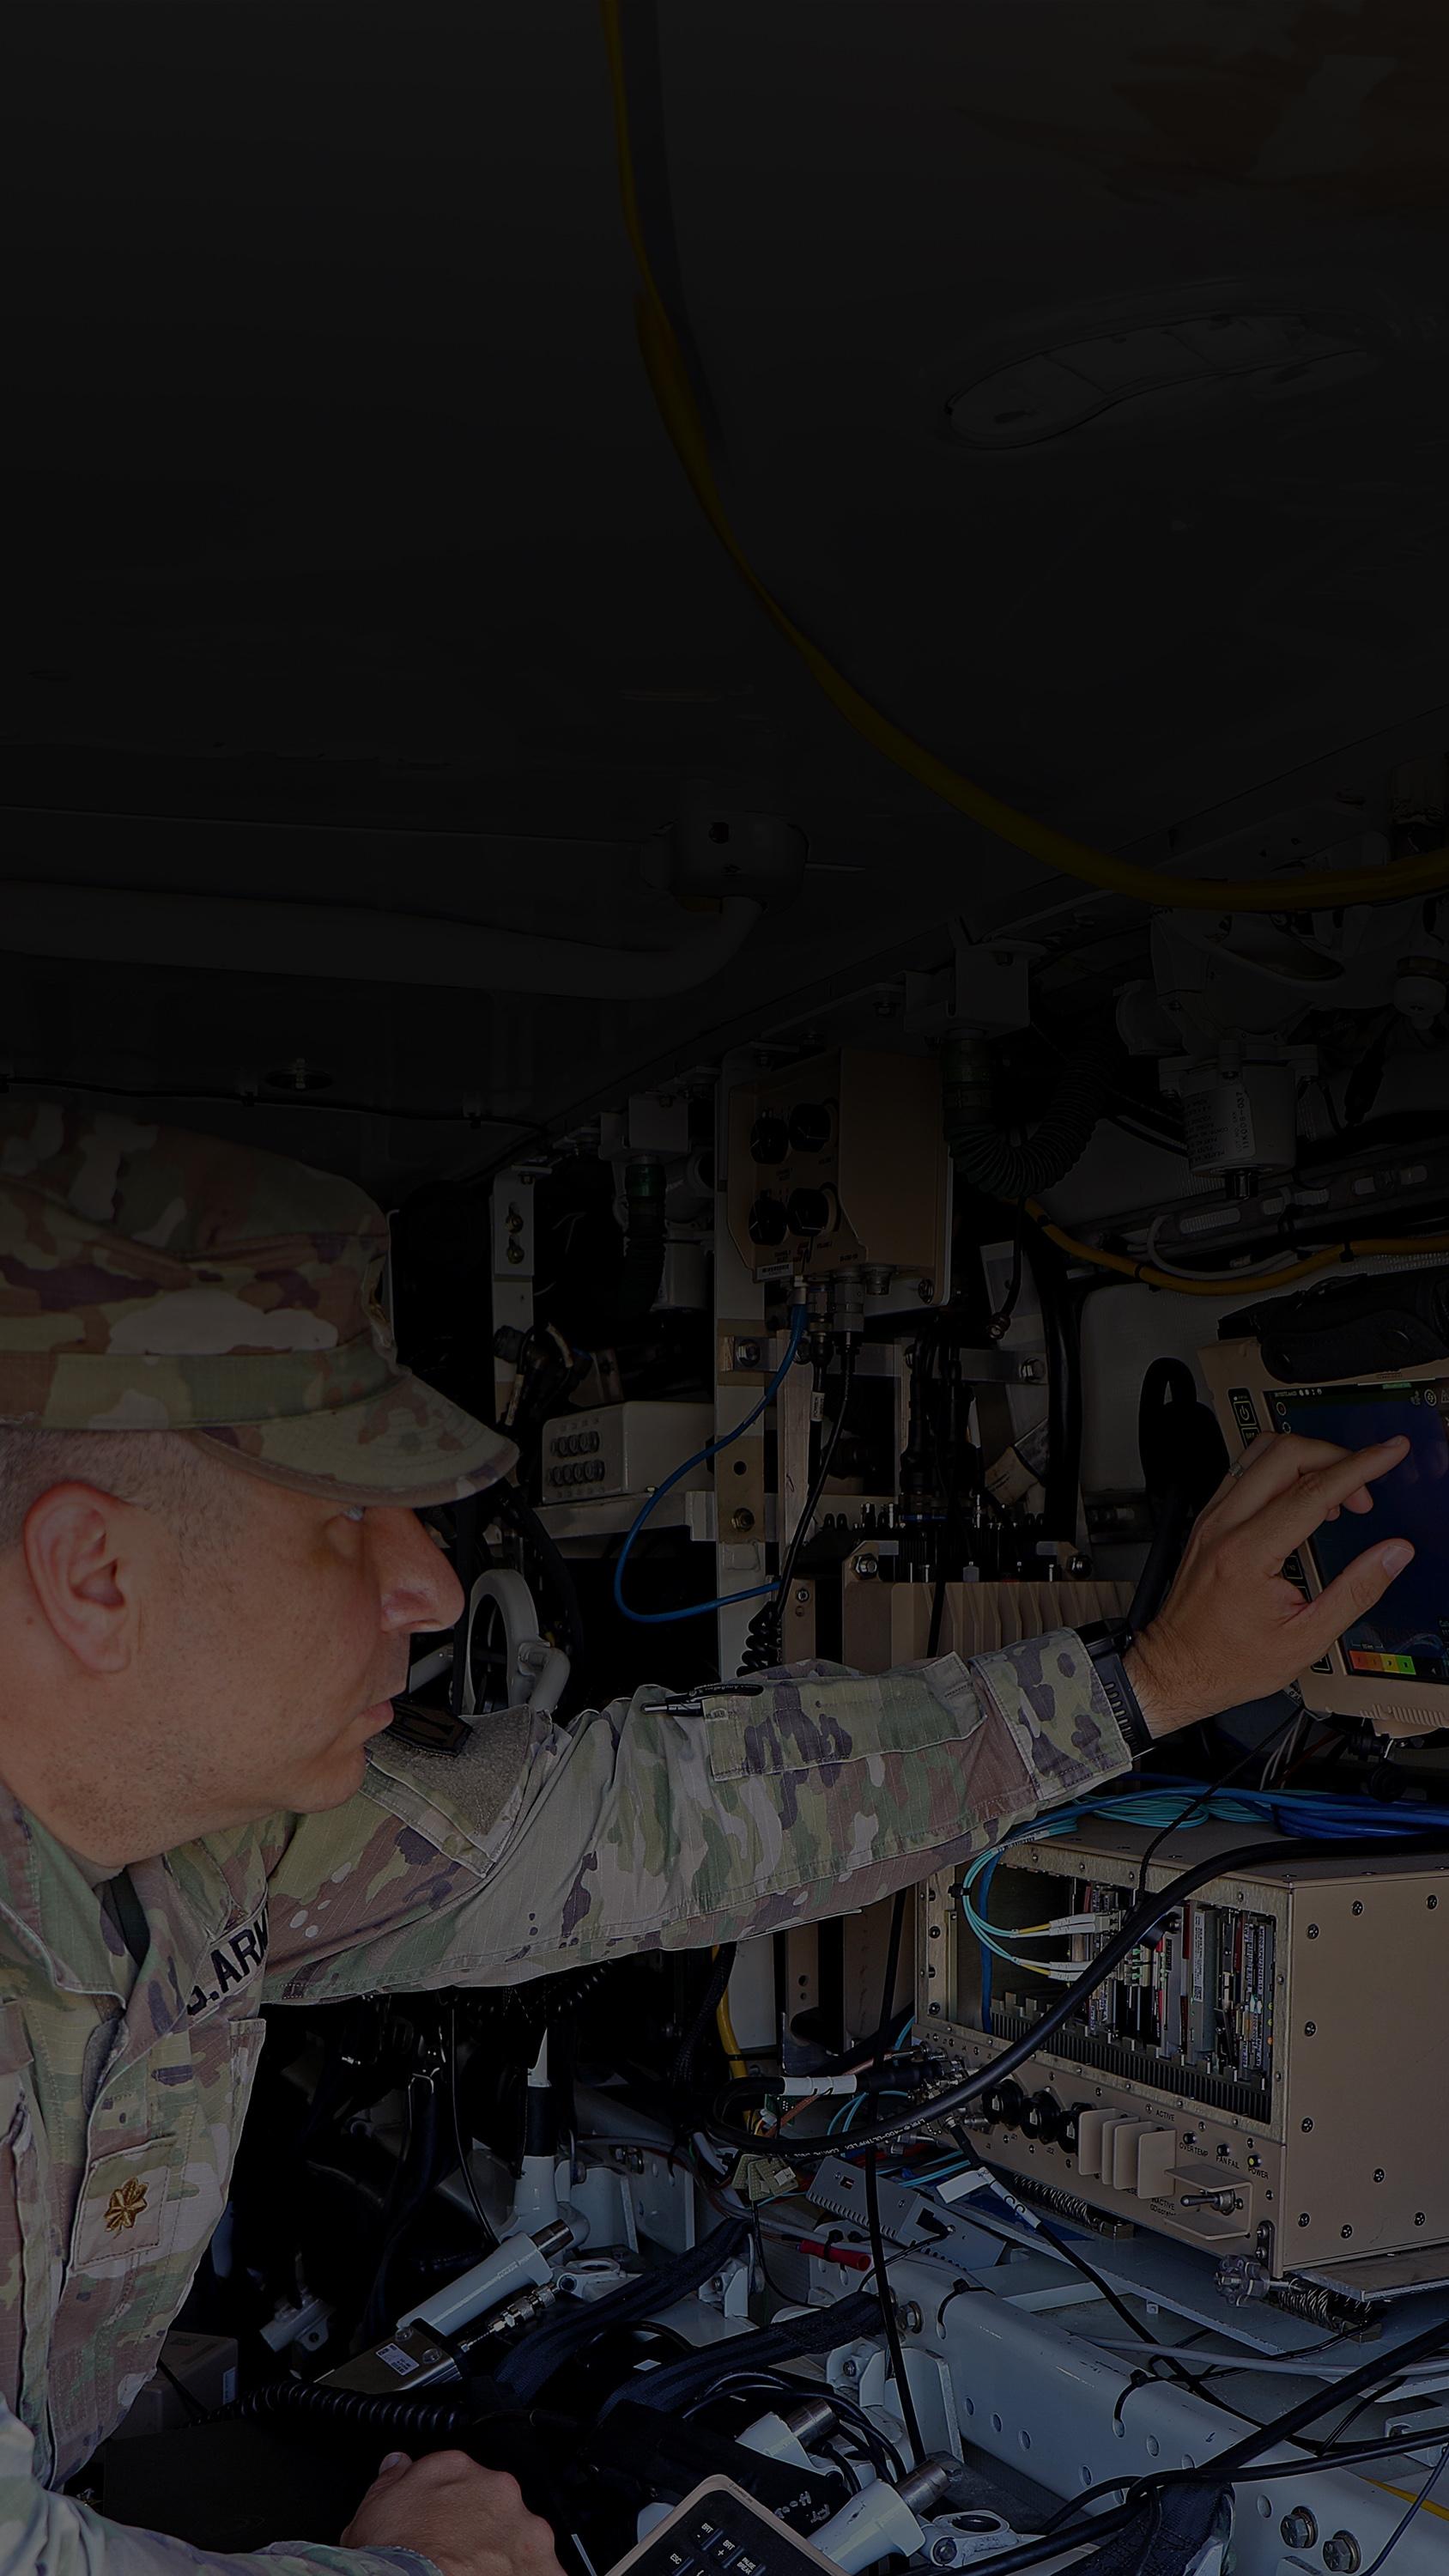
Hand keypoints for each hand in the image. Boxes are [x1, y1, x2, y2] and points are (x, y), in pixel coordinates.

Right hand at [343, 2449, 565, 2575]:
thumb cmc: (396, 2560)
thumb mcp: (373, 2511)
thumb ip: (392, 2480)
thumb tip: (397, 2465)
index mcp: (459, 2470)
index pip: (460, 2475)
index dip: (450, 2502)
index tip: (443, 2521)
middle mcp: (498, 2492)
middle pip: (496, 2503)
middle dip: (484, 2527)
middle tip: (461, 2556)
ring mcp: (526, 2531)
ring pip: (523, 2537)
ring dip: (509, 2555)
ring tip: (482, 2575)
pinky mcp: (546, 2569)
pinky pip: (544, 2571)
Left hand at [1123, 1431, 1413, 1736]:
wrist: (1175, 1667)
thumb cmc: (1229, 1661)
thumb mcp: (1306, 1640)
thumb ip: (1355, 1591)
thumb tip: (1392, 1554)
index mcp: (1247, 1554)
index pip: (1312, 1491)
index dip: (1360, 1467)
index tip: (1390, 1453)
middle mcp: (1223, 1525)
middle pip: (1285, 1454)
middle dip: (1336, 1459)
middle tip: (1363, 1493)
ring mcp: (1211, 1518)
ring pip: (1261, 1453)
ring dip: (1308, 1460)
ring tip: (1336, 1496)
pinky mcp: (1207, 1520)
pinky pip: (1246, 1471)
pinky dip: (1283, 1471)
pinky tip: (1303, 1500)